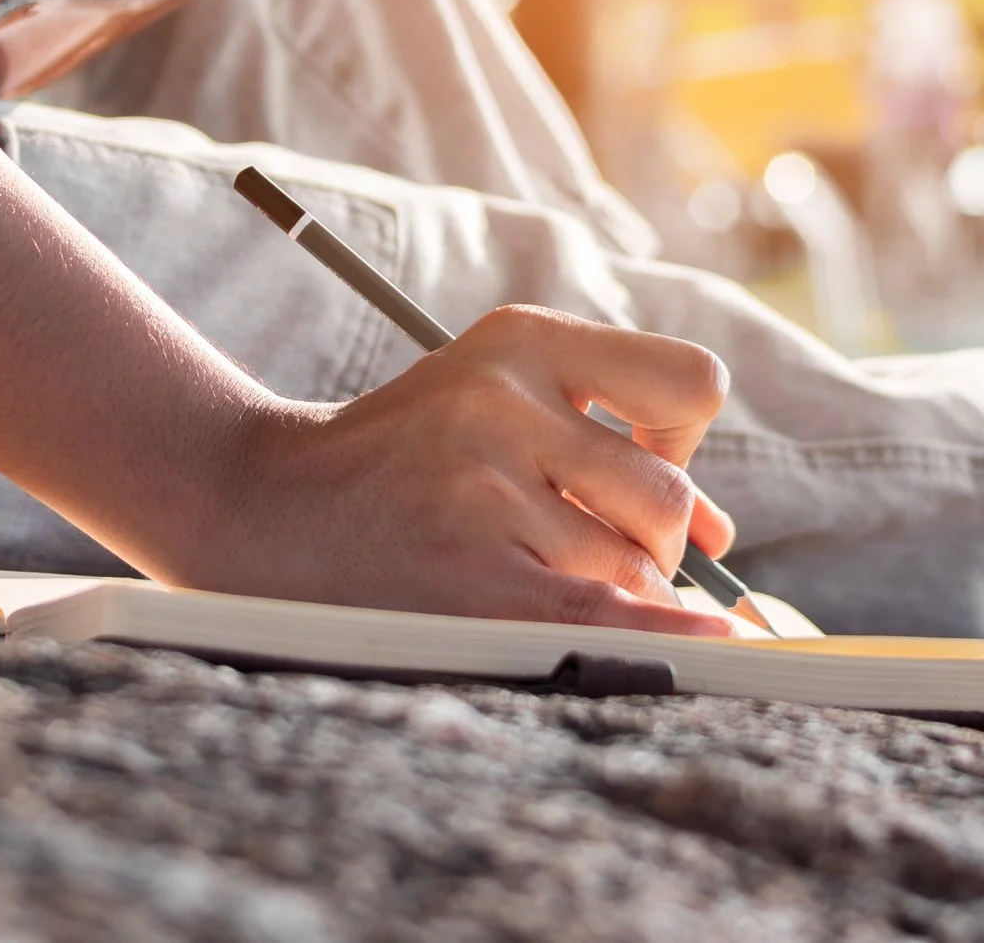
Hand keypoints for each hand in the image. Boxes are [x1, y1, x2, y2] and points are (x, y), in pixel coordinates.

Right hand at [191, 306, 739, 636]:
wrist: (264, 506)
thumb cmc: (402, 460)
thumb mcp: (491, 400)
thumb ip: (607, 442)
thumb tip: (719, 538)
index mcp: (517, 340)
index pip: (689, 382)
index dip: (684, 437)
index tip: (641, 462)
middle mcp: (502, 403)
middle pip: (663, 496)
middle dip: (651, 542)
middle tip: (580, 549)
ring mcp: (482, 490)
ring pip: (633, 568)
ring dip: (613, 594)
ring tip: (528, 575)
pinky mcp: (468, 577)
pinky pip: (604, 618)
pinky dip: (665, 637)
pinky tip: (710, 643)